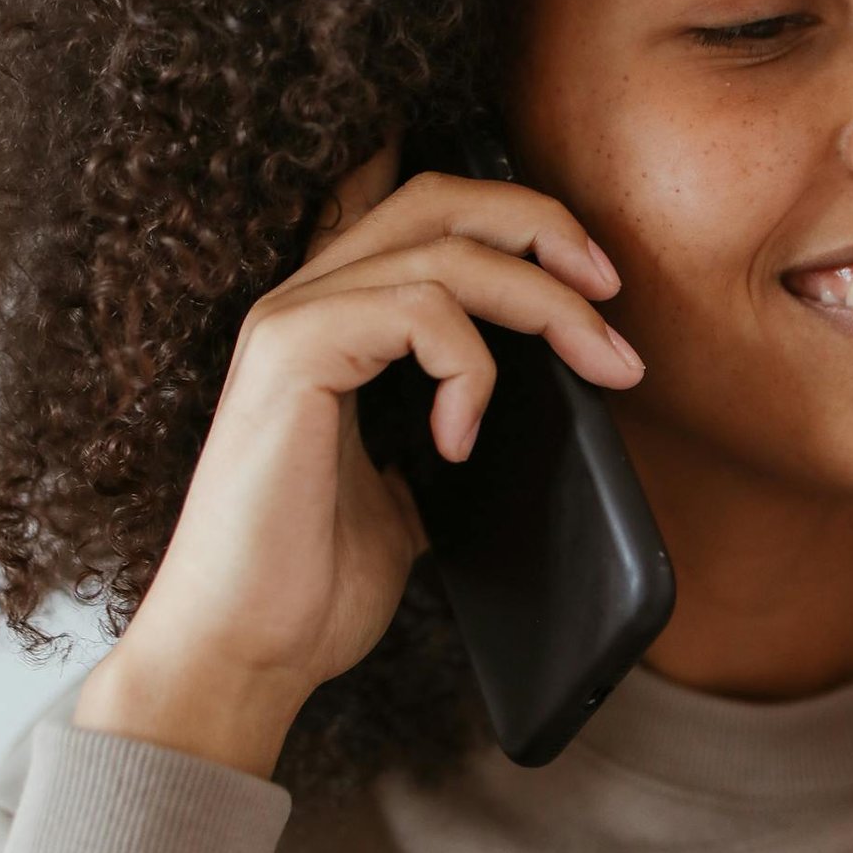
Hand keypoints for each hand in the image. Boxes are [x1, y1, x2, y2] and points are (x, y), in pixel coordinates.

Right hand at [76, 125, 643, 776]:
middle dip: (543, 226)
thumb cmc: (313, 584)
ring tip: (601, 368)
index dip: (516, 218)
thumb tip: (552, 406)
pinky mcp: (290, 354)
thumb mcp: (414, 488)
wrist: (241, 653)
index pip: (426, 213)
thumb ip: (454, 423)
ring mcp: (291, 320)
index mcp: (332, 321)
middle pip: (440, 198)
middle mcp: (303, 301)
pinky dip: (468, 369)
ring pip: (447, 251)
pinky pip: (418, 311)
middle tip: (612, 291)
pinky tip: (459, 440)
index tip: (597, 283)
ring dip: (546, 304)